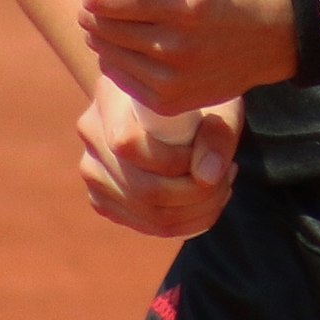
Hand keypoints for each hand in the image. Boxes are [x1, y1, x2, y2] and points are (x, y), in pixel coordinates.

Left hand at [55, 0, 296, 117]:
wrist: (273, 28)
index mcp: (179, 1)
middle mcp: (175, 45)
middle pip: (94, 26)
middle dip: (100, 6)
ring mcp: (173, 79)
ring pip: (102, 52)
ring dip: (110, 32)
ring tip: (140, 18)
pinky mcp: (171, 102)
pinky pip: (117, 78)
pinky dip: (123, 57)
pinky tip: (149, 42)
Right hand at [77, 75, 242, 239]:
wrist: (168, 101)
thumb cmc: (197, 96)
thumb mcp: (218, 101)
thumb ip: (218, 134)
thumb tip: (207, 176)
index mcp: (111, 95)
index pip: (128, 143)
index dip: (176, 161)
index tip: (213, 154)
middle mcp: (92, 132)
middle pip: (139, 188)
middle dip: (195, 194)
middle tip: (228, 176)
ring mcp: (91, 167)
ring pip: (144, 213)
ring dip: (194, 210)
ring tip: (221, 185)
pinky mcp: (101, 196)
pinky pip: (143, 224)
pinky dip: (182, 221)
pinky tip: (205, 198)